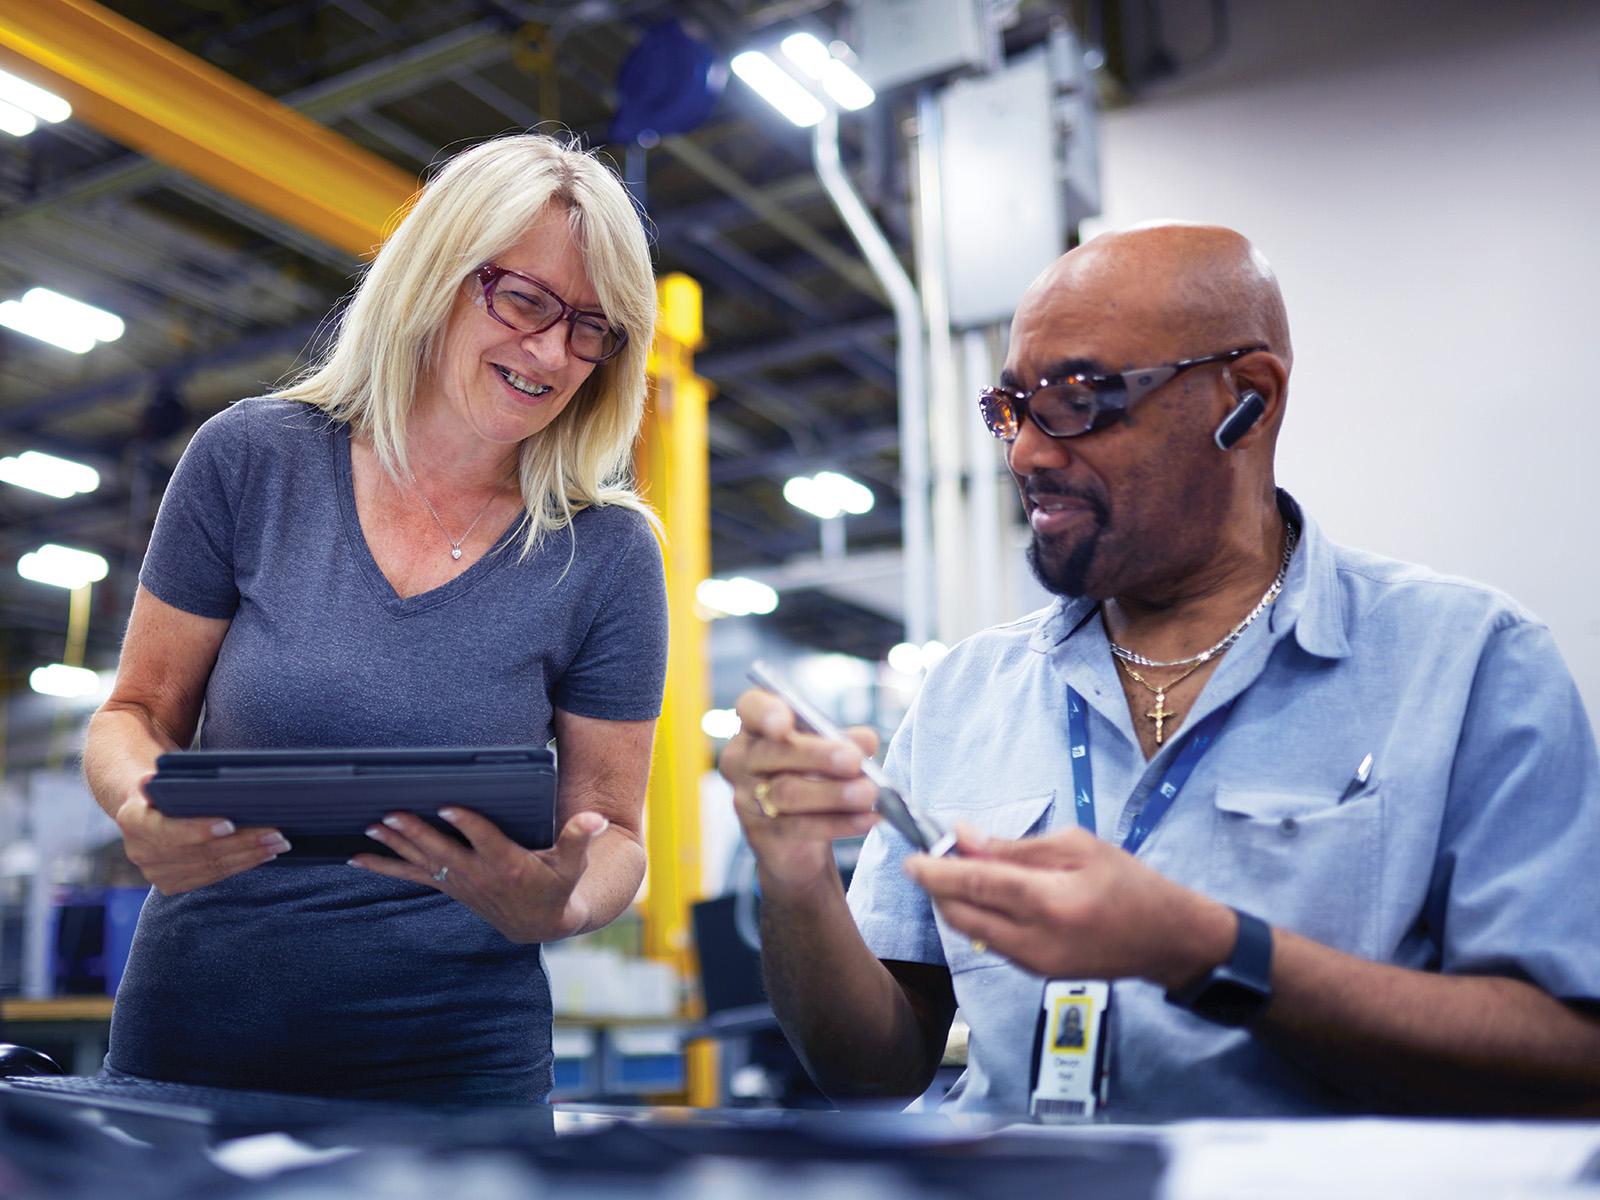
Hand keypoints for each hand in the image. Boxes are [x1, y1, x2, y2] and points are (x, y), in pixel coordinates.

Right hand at [116, 774, 289, 893]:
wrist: (146, 805)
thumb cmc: (166, 784)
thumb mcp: (161, 774)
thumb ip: (163, 780)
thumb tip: (151, 781)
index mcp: (132, 820)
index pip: (168, 830)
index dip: (199, 830)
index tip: (230, 824)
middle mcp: (140, 852)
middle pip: (198, 852)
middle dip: (241, 843)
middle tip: (275, 833)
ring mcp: (155, 872)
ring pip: (209, 868)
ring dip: (248, 856)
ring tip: (277, 843)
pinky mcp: (170, 884)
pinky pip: (211, 878)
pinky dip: (239, 865)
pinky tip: (262, 854)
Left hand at [350, 806, 607, 942]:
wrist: (540, 922)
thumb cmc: (558, 884)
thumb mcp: (573, 862)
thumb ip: (579, 837)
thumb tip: (596, 819)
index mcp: (509, 864)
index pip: (484, 840)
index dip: (467, 823)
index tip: (448, 804)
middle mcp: (478, 875)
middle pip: (443, 850)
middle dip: (415, 833)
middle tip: (390, 814)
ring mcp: (458, 882)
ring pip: (422, 861)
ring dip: (395, 845)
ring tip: (371, 826)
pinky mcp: (447, 885)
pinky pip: (409, 875)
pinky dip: (382, 866)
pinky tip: (356, 857)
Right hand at [718, 687, 880, 891]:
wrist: (795, 837)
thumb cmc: (809, 777)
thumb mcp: (826, 752)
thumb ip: (845, 742)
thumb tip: (866, 741)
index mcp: (757, 728)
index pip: (751, 708)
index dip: (765, 713)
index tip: (784, 724)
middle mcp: (742, 760)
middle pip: (774, 753)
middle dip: (817, 756)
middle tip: (854, 760)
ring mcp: (747, 799)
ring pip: (788, 792)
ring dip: (834, 793)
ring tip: (868, 792)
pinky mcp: (762, 834)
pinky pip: (801, 827)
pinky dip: (840, 822)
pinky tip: (867, 818)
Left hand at [903, 824, 1235, 987]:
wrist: (1166, 939)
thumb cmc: (1128, 883)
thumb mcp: (1077, 847)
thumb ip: (1015, 847)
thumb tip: (963, 837)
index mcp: (1048, 901)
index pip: (974, 886)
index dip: (936, 872)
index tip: (911, 858)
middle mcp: (1035, 940)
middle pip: (961, 915)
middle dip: (937, 889)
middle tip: (932, 861)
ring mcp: (1033, 963)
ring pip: (971, 931)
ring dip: (955, 903)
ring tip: (960, 872)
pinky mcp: (1036, 973)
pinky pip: (991, 942)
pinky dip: (978, 918)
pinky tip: (988, 896)